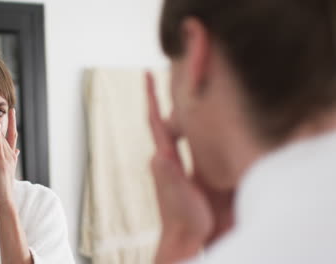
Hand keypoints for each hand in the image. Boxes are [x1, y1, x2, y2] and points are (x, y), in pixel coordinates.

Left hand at [0, 108, 18, 208]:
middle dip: (8, 121)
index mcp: (8, 157)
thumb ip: (10, 159)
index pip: (9, 138)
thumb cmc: (2, 188)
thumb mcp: (5, 170)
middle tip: (9, 108)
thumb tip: (17, 151)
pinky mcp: (2, 164)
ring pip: (2, 138)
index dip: (9, 125)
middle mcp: (9, 156)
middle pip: (8, 135)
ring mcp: (6, 159)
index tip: (9, 114)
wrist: (4, 201)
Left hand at [146, 72, 212, 262]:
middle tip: (167, 74)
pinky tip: (200, 125)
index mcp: (165, 156)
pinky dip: (190, 128)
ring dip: (177, 110)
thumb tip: (158, 155)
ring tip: (183, 91)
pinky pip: (188, 143)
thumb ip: (168, 175)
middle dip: (163, 96)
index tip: (147, 73)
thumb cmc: (183, 218)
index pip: (155, 120)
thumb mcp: (177, 195)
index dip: (151, 96)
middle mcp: (168, 156)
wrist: (185, 238)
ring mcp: (177, 164)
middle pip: (164, 119)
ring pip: (177, 129)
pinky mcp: (189, 171)